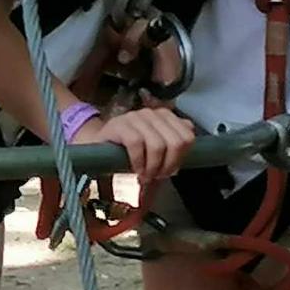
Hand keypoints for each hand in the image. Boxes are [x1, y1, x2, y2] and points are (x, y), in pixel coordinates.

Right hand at [71, 106, 194, 182]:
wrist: (98, 146)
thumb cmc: (130, 149)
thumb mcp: (155, 145)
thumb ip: (174, 138)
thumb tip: (190, 130)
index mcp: (164, 116)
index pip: (187, 137)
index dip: (180, 158)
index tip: (169, 170)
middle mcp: (151, 113)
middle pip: (175, 142)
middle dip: (168, 165)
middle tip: (156, 175)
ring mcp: (134, 117)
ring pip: (157, 144)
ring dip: (152, 167)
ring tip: (145, 175)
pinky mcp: (119, 125)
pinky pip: (136, 144)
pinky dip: (138, 162)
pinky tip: (135, 169)